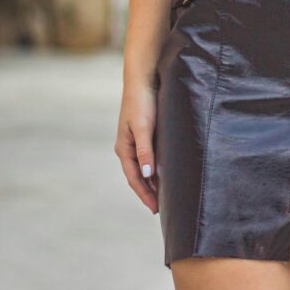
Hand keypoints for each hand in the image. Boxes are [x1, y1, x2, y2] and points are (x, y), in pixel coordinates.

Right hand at [113, 79, 159, 213]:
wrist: (143, 80)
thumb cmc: (142, 102)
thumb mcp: (143, 127)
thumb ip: (145, 151)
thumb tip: (147, 174)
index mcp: (124, 148)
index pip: (134, 179)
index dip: (145, 195)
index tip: (155, 209)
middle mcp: (128, 148)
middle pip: (138, 177)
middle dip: (148, 193)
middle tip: (161, 209)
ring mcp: (136, 142)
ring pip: (144, 169)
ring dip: (152, 183)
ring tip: (164, 197)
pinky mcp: (145, 135)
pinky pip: (149, 159)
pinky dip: (155, 170)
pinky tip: (165, 175)